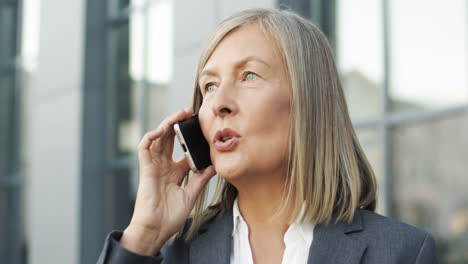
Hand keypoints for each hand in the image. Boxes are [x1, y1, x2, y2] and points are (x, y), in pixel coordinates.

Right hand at [121, 108, 215, 254]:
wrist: (156, 229)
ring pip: (158, 139)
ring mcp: (154, 166)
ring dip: (167, 124)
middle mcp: (164, 166)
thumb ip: (200, 178)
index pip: (183, 150)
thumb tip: (214, 166)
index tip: (202, 129)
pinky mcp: (145, 169)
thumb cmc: (171, 216)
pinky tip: (161, 130)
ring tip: (179, 115)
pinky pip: (144, 148)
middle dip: (178, 124)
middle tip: (190, 112)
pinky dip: (150, 137)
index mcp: (175, 172)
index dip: (191, 139)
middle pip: (170, 139)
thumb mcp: (191, 194)